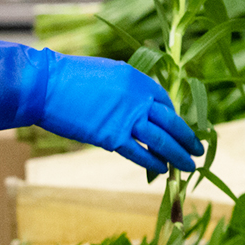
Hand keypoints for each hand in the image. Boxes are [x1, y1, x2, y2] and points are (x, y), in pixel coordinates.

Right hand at [36, 53, 203, 173]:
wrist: (46, 85)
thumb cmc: (70, 78)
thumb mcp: (107, 73)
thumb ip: (126, 89)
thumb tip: (135, 105)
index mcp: (137, 79)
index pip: (165, 101)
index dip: (173, 117)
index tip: (176, 128)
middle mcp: (138, 98)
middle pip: (171, 122)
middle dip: (187, 138)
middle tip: (198, 150)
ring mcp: (127, 119)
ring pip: (161, 141)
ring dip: (178, 155)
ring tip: (189, 166)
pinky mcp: (112, 137)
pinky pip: (140, 154)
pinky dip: (153, 164)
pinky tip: (162, 170)